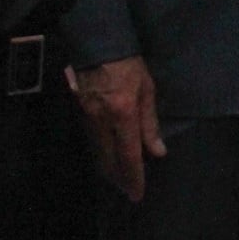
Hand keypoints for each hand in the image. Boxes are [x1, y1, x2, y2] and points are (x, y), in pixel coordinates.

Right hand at [74, 57, 166, 202]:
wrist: (97, 45)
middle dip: (119, 179)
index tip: (137, 194)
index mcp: (123, 114)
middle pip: (109, 160)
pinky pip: (92, 141)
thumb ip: (150, 123)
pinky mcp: (81, 113)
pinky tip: (108, 158)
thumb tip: (157, 152)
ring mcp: (88, 118)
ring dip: (109, 169)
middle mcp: (102, 121)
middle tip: (128, 192)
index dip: (134, 177)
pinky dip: (101, 153)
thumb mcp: (147, 89)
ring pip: (98, 152)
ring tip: (120, 180)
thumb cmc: (129, 64)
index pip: (129, 155)